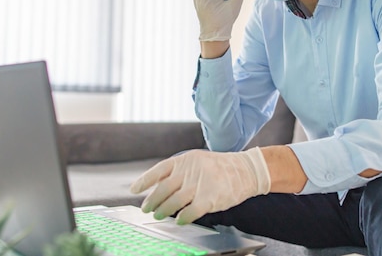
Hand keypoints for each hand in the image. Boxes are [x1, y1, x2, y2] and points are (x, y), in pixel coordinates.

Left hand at [130, 148, 269, 224]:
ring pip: (174, 202)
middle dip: (152, 201)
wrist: (247, 170)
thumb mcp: (198, 161)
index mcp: (186, 160)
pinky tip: (180, 221)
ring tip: (159, 215)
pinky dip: (183, 218)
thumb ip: (180, 171)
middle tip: (146, 208)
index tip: (134, 190)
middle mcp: (190, 171)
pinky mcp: (210, 198)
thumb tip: (158, 185)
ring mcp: (200, 184)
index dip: (144, 180)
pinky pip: (190, 212)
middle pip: (163, 188)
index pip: (159, 170)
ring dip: (164, 211)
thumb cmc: (221, 167)